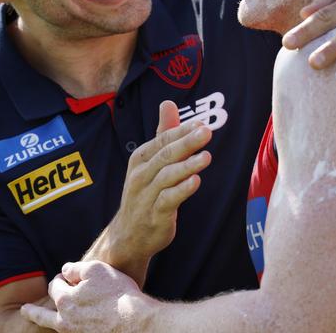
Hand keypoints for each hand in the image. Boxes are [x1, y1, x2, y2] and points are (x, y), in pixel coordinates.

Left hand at [21, 261, 155, 332]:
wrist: (135, 321)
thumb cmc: (117, 292)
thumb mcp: (95, 269)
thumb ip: (75, 267)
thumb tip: (64, 271)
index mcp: (64, 301)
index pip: (55, 286)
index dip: (60, 278)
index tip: (64, 276)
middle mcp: (65, 321)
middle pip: (43, 316)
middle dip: (33, 311)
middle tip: (24, 310)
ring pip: (55, 326)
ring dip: (47, 321)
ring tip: (38, 320)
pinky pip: (71, 332)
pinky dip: (66, 328)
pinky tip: (69, 324)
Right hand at [85, 101, 211, 285]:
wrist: (129, 234)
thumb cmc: (144, 192)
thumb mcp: (151, 160)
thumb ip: (163, 132)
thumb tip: (168, 103)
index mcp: (141, 158)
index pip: (162, 140)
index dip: (182, 131)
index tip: (201, 124)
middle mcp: (141, 174)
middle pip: (165, 155)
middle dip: (186, 143)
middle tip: (206, 132)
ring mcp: (147, 195)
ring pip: (167, 176)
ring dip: (187, 166)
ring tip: (207, 157)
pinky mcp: (155, 215)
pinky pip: (168, 200)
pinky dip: (181, 190)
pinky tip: (196, 182)